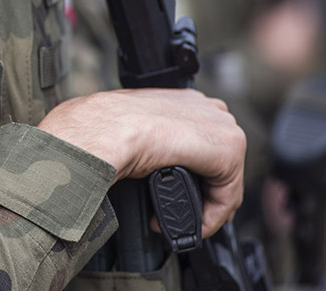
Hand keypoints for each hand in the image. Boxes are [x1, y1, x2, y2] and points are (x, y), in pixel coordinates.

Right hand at [38, 88, 245, 237]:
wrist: (98, 129)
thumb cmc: (96, 127)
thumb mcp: (124, 128)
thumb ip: (142, 137)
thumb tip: (137, 158)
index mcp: (181, 100)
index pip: (203, 141)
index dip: (194, 175)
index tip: (171, 195)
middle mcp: (205, 107)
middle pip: (220, 160)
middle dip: (204, 193)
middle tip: (178, 214)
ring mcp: (218, 124)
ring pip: (227, 177)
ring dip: (207, 206)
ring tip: (179, 220)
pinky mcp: (226, 148)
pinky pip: (229, 193)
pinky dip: (212, 216)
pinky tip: (192, 224)